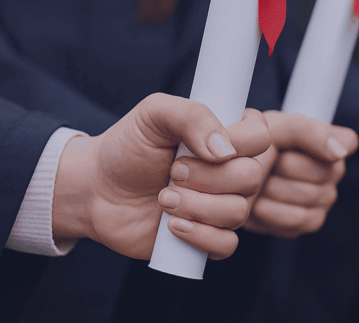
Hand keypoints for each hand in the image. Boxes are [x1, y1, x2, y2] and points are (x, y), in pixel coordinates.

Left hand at [52, 93, 269, 259]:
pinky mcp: (208, 237)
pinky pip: (227, 245)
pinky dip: (200, 237)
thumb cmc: (128, 147)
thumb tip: (225, 149)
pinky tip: (171, 226)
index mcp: (228, 135)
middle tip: (172, 172)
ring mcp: (222, 205)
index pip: (262, 137)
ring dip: (195, 206)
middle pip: (252, 177)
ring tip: (164, 198)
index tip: (198, 146)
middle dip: (207, 177)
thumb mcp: (155, 112)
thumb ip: (193, 115)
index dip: (238, 143)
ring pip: (238, 212)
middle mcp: (232, 170)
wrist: (96, 189)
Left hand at [242, 111, 358, 237]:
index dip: (312, 145)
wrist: (227, 176)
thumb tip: (341, 153)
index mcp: (333, 142)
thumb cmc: (252, 145)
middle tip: (265, 164)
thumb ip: (308, 132)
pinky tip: (259, 201)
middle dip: (282, 168)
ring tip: (258, 183)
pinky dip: (271, 211)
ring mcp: (324, 199)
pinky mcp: (308, 222)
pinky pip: (296, 220)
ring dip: (273, 190)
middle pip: (321, 174)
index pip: (342, 144)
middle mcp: (334, 171)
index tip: (285, 145)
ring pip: (308, 198)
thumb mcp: (274, 127)